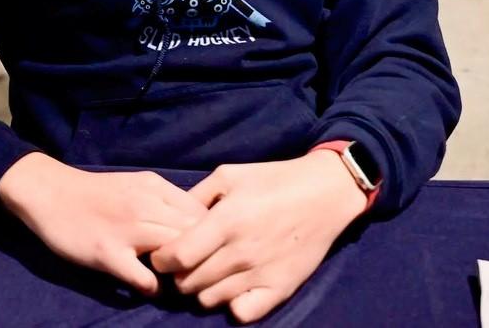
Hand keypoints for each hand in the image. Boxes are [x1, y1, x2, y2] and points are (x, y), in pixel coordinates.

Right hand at [0, 153, 207, 295]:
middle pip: (195, 234)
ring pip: (176, 254)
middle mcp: (146, 205)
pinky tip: (149, 287)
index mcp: (155, 187)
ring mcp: (127, 230)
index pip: (203, 214)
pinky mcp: (107, 253)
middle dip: (202, 257)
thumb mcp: (137, 185)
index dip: (212, 236)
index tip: (209, 251)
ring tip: (177, 282)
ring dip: (181, 273)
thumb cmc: (96, 193)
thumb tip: (199, 225)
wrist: (49, 193)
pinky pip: (144, 278)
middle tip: (198, 273)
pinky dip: (153, 287)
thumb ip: (166, 201)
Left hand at [151, 151, 368, 323]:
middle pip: (189, 282)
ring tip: (210, 272)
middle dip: (179, 274)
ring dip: (202, 288)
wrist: (325, 193)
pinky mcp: (280, 288)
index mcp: (226, 221)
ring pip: (209, 299)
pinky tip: (233, 287)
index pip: (177, 256)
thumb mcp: (229, 175)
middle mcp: (241, 251)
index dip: (162, 258)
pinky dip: (231, 305)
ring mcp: (261, 273)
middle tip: (187, 262)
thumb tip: (171, 219)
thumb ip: (196, 196)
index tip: (165, 253)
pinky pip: (242, 313)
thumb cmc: (274, 179)